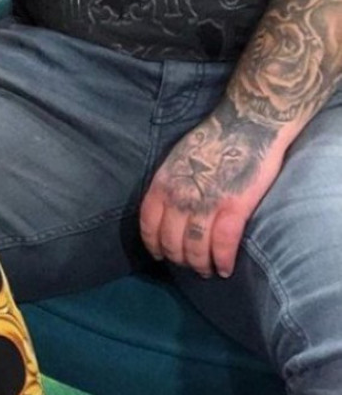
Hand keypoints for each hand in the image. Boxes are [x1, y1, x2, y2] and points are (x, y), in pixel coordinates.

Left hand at [139, 105, 286, 277]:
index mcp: (164, 182)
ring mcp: (205, 203)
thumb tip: (167, 208)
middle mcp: (180, 196)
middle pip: (171, 241)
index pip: (149, 224)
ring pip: (195, 248)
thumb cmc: (214, 139)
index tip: (160, 255)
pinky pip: (222, 245)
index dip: (153, 244)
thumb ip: (170, 184)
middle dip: (179, 259)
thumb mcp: (177, 159)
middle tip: (189, 266)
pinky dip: (222, 261)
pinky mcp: (233, 208)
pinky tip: (225, 269)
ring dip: (200, 265)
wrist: (247, 123)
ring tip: (207, 270)